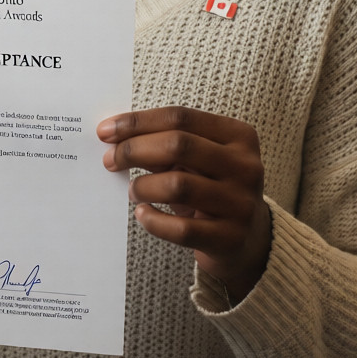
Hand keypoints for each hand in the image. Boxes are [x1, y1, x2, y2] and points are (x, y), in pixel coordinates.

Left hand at [97, 105, 270, 303]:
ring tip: (133, 190)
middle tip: (110, 159)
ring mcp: (241, 204)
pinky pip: (181, 228)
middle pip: (178, 145)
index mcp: (238, 135)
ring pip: (178, 185)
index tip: (106, 130)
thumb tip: (114, 137)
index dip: (138, 121)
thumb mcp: (198, 160)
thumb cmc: (212, 187)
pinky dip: (153, 220)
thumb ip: (164, 144)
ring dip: (143, 186)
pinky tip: (143, 214)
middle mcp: (245, 166)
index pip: (180, 117)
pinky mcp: (231, 239)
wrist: (250, 240)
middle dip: (134, 149)